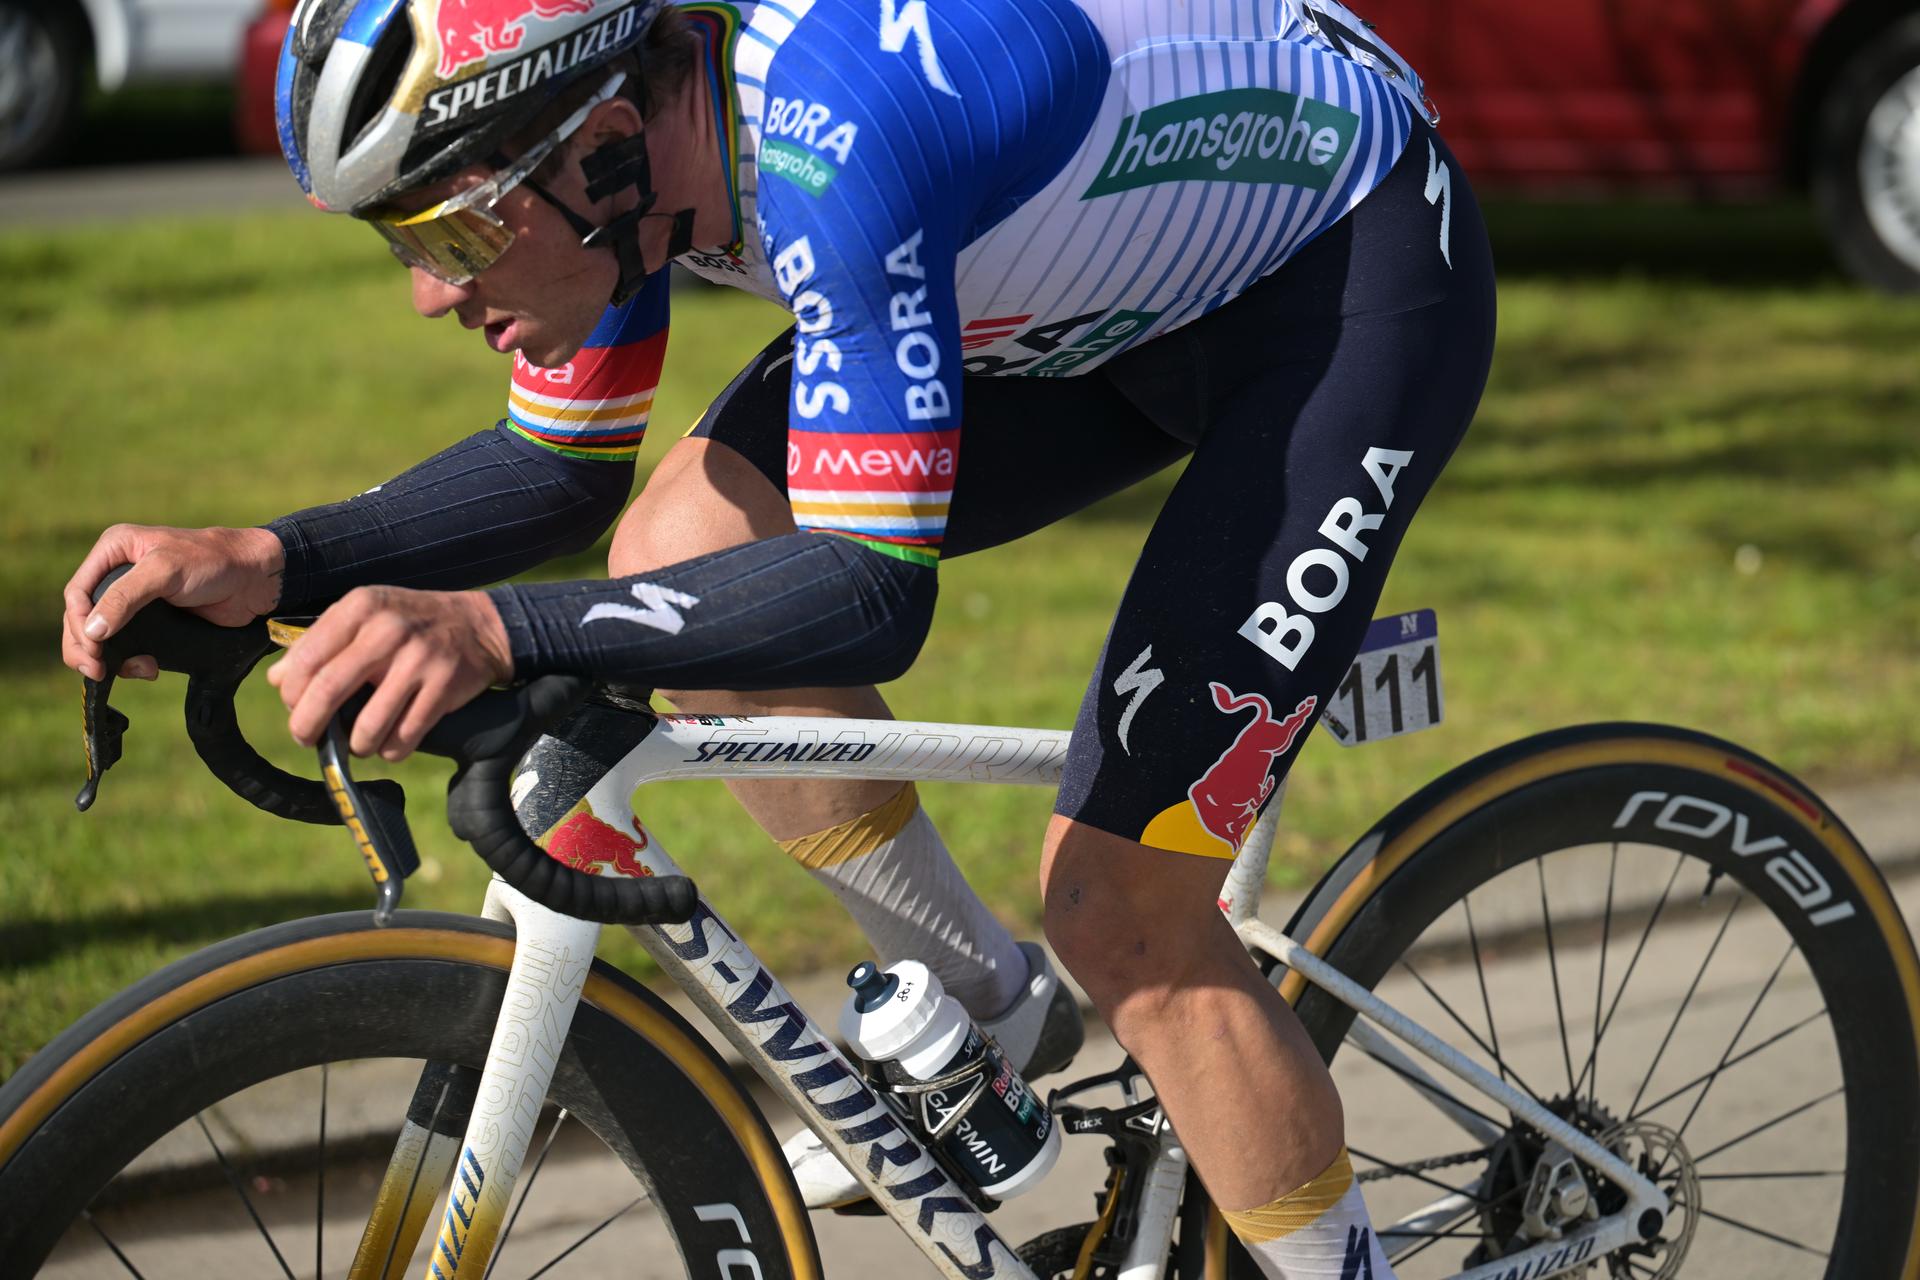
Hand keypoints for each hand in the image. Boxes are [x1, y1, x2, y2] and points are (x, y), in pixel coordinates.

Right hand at [63, 525, 286, 680]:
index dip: (77, 624)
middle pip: (84, 618)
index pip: (77, 592)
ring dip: (110, 659)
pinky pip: (128, 646)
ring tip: (137, 670)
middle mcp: (119, 573)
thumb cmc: (213, 562)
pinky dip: (131, 662)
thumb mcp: (165, 572)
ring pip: (103, 636)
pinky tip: (148, 668)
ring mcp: (136, 600)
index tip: (90, 651)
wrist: (254, 580)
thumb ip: (125, 598)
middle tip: (98, 670)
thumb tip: (92, 632)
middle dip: (88, 647)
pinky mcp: (154, 621)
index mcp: (114, 551)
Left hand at [266, 586, 514, 760]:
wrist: (478, 625)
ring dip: (356, 745)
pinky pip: (405, 736)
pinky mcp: (444, 686)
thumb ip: (319, 642)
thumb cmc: (409, 623)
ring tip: (359, 743)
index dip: (292, 694)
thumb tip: (277, 679)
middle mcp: (388, 629)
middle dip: (308, 725)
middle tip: (308, 738)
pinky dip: (391, 749)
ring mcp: (419, 659)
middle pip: (329, 691)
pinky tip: (391, 743)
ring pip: (368, 724)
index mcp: (360, 607)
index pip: (307, 658)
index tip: (295, 708)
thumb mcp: (364, 616)